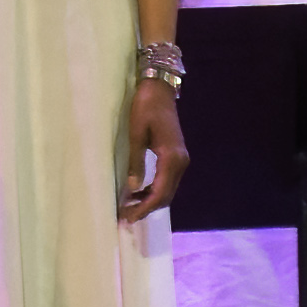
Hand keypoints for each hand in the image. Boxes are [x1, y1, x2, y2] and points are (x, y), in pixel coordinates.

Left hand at [121, 70, 189, 224]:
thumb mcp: (136, 134)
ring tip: (129, 207)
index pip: (160, 193)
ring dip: (150, 201)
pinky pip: (167, 180)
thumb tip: (133, 189)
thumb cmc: (145, 108)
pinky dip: (154, 190)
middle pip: (166, 196)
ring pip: (168, 190)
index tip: (128, 217)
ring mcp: (181, 159)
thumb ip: (136, 162)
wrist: (159, 89)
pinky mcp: (177, 156)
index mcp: (171, 158)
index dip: (144, 208)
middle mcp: (180, 161)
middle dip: (146, 209)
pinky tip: (139, 192)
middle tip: (125, 217)